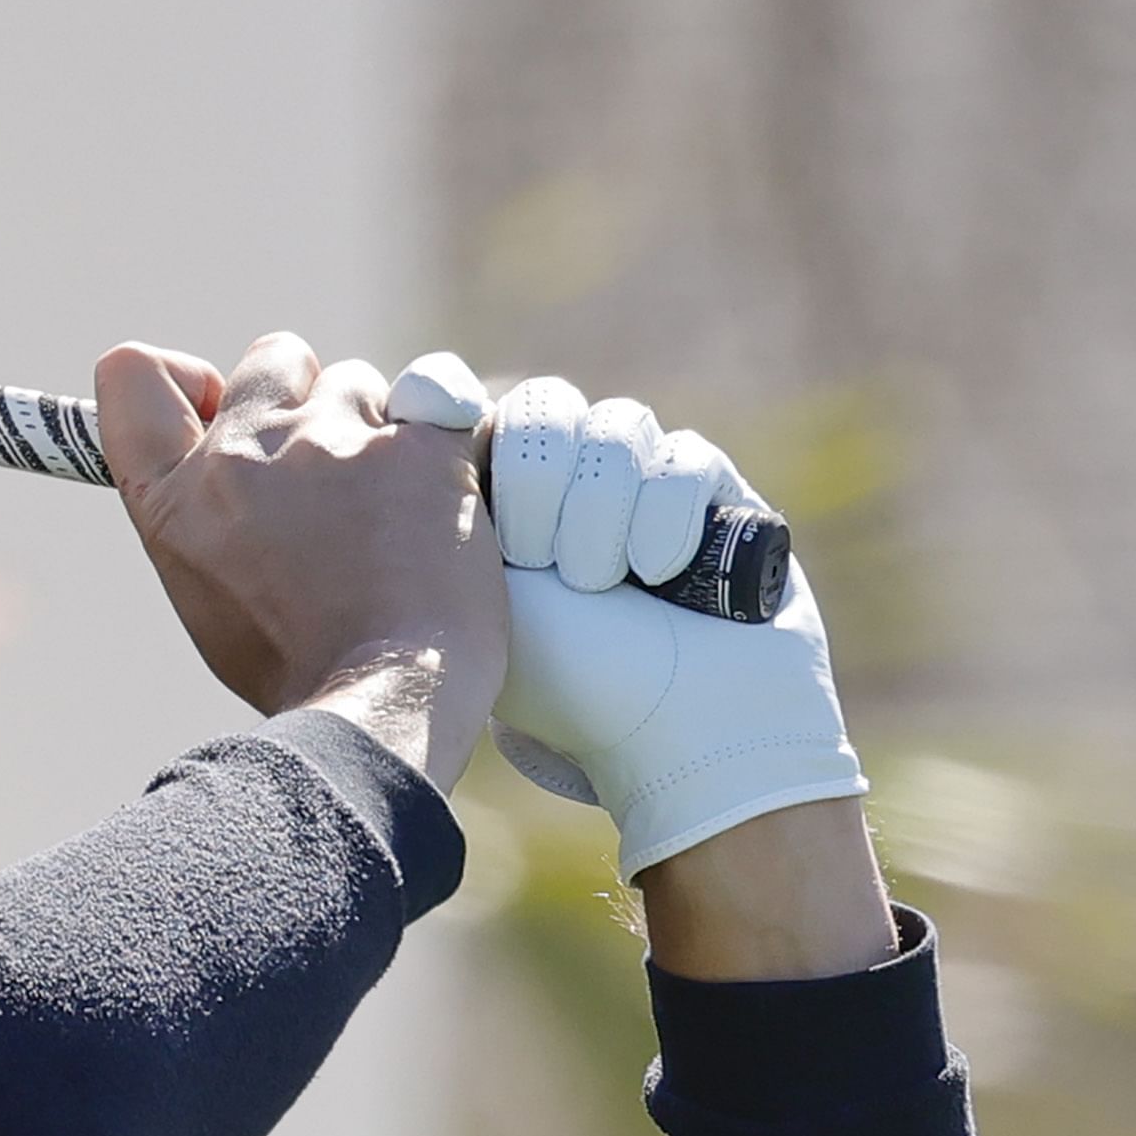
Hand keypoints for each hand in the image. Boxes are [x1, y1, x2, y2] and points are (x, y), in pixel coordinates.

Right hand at [98, 333, 506, 786]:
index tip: (215, 401)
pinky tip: (440, 507)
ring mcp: (330, 439)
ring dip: (375, 429)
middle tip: (331, 468)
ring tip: (392, 514)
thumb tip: (225, 459)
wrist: (386, 695)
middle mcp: (240, 454)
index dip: (180, 377)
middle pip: (272, 357)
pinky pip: (437, 401)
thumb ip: (205, 513)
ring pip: (359, 382)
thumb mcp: (209, 593)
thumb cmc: (299, 666)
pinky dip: (442, 446)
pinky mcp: (415, 442)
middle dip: (303, 394)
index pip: (131, 376)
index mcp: (175, 499)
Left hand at [386, 359, 869, 878]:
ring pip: (615, 425)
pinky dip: (665, 516)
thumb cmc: (563, 679)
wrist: (677, 733)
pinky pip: (683, 455)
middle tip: (551, 567)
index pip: (484, 415)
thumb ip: (437, 504)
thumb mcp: (475, 590)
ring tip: (602, 583)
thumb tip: (419, 401)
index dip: (494, 456)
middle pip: (546, 406)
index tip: (499, 530)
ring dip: (601, 509)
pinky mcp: (715, 491)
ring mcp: (643, 485)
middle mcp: (570, 487)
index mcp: (501, 505)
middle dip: (545, 485)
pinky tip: (660, 575)